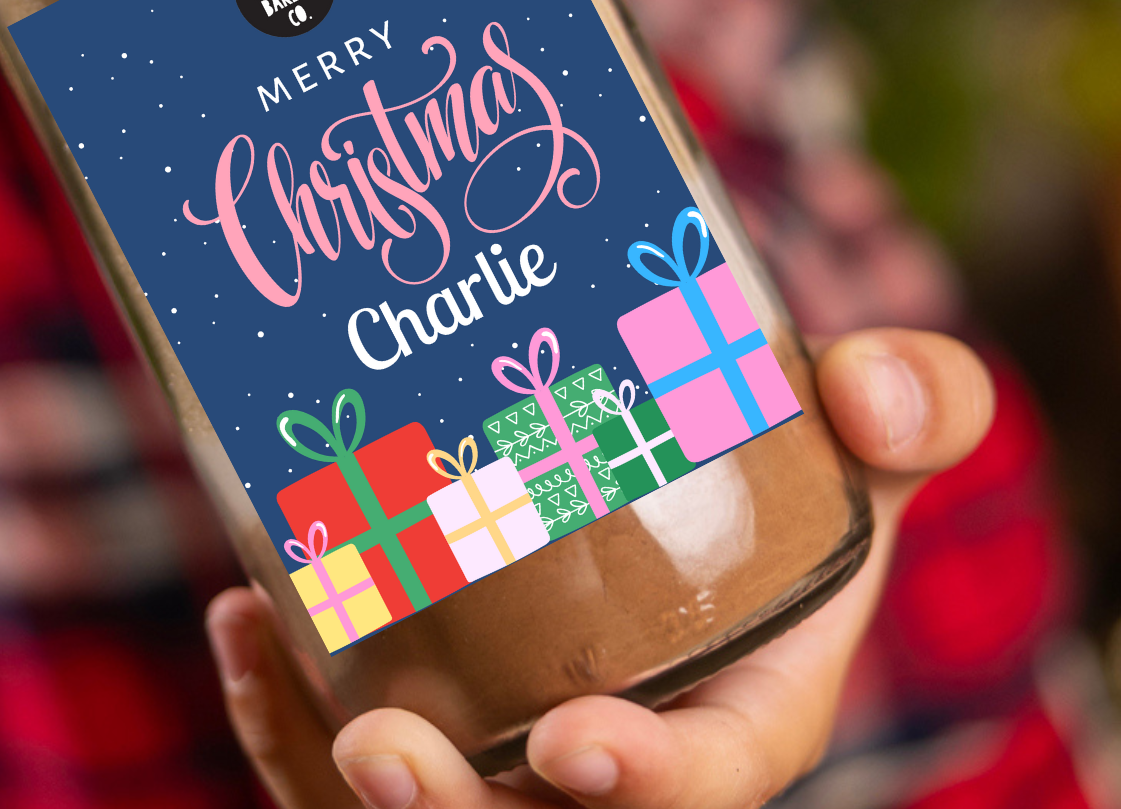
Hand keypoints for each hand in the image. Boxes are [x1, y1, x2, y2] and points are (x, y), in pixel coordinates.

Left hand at [206, 329, 995, 808]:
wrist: (689, 468)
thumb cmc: (784, 475)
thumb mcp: (860, 442)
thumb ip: (908, 406)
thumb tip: (868, 386)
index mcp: (733, 717)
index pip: (700, 785)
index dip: (646, 783)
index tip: (571, 742)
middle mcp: (610, 751)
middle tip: (377, 749)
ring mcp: (503, 743)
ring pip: (417, 799)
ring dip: (320, 755)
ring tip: (262, 642)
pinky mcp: (426, 706)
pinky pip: (332, 749)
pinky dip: (280, 698)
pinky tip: (245, 607)